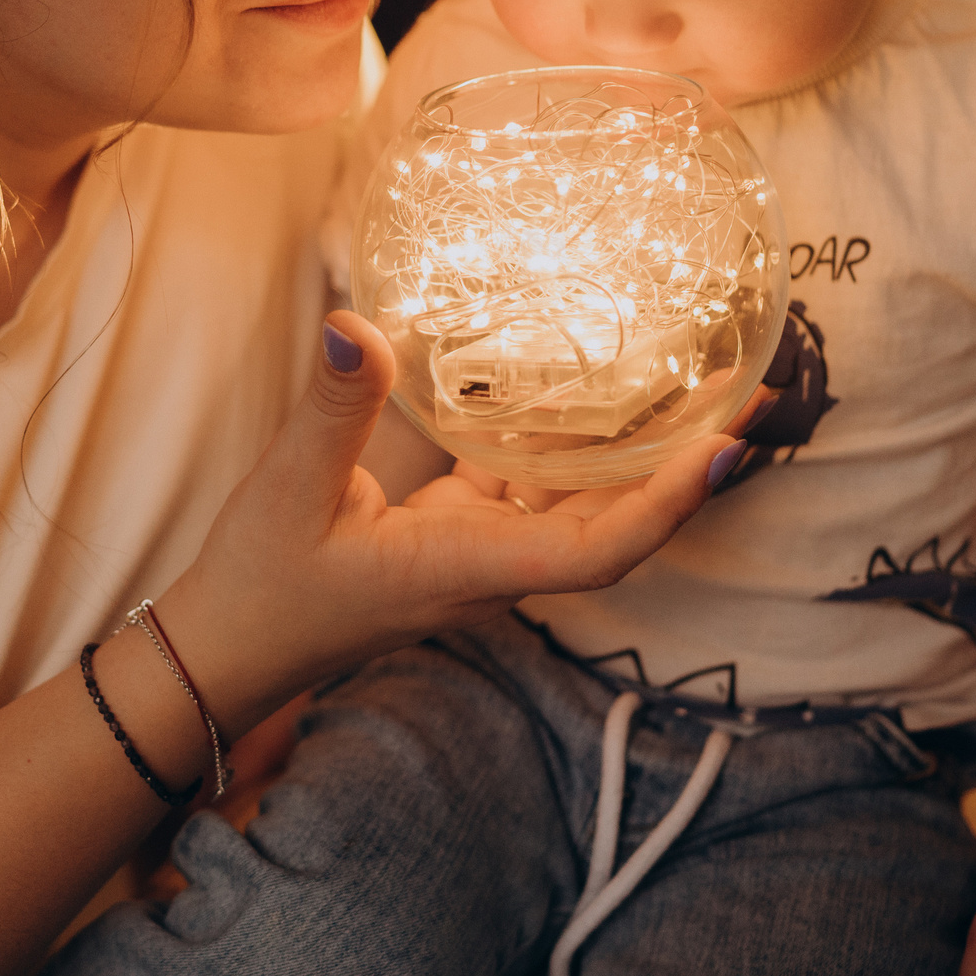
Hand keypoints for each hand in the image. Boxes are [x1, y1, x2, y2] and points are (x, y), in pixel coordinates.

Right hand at [162, 311, 744, 734]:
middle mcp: (492, 568)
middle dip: (683, 469)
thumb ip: (334, 408)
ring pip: (581, 506)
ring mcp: (480, 554)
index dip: (667, 505)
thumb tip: (357, 326)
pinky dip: (566, 446)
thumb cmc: (259, 584)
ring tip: (692, 383)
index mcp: (467, 568)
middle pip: (615, 525)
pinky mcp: (458, 536)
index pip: (596, 552)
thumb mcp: (287, 486)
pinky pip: (534, 492)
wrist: (228, 648)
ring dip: (636, 454)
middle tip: (747, 394)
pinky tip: (578, 388)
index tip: (724, 453)